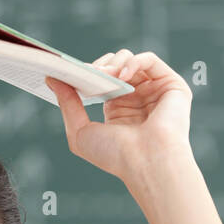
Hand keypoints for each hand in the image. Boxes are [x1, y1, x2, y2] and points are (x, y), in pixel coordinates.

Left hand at [46, 49, 192, 181]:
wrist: (146, 163)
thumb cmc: (116, 156)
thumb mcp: (80, 132)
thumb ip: (67, 104)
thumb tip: (52, 79)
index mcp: (118, 109)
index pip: (100, 80)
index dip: (86, 73)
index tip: (68, 70)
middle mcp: (137, 98)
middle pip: (114, 66)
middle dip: (98, 66)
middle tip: (86, 71)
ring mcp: (154, 91)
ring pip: (130, 60)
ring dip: (113, 63)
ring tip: (104, 75)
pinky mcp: (171, 85)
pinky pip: (149, 60)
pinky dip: (133, 61)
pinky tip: (121, 75)